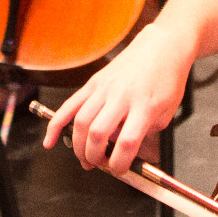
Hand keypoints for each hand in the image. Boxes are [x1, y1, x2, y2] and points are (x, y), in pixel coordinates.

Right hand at [44, 22, 194, 174]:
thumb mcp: (166, 112)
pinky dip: (56, 125)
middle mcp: (121, 96)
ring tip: (85, 157)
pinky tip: (50, 140)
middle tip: (99, 164)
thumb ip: (144, 133)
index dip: (120, 163)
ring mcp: (104, 88)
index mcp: (144, 106)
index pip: (127, 142)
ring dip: (78, 146)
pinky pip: (69, 105)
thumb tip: (122, 152)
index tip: (120, 169)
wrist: (162, 47)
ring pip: (81, 122)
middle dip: (94, 157)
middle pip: (98, 133)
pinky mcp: (93, 82)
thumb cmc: (167, 79)